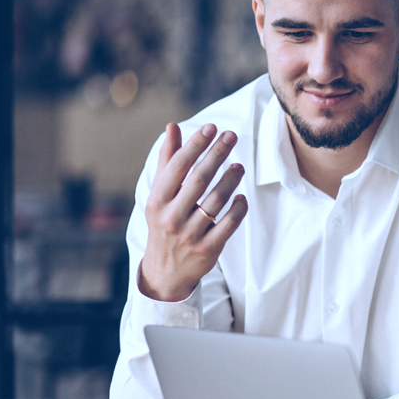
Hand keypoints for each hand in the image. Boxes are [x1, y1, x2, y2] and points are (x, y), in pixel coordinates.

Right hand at [138, 123, 247, 301]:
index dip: (195, 144)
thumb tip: (172, 127)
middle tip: (232, 136)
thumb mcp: (160, 195)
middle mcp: (171, 217)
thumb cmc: (164, 223)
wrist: (165, 271)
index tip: (211, 127)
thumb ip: (168, 161)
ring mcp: (190, 234)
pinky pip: (229, 224)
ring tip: (239, 166)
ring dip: (231, 179)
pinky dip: (238, 208)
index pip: (177, 166)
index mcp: (157, 201)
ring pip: (216, 200)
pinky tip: (242, 196)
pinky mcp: (208, 249)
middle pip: (198, 179)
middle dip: (217, 154)